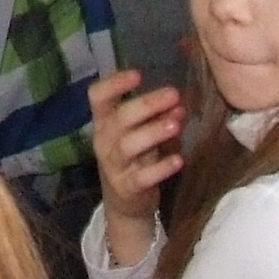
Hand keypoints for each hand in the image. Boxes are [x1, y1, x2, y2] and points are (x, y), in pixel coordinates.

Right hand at [88, 69, 186, 266]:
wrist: (125, 203)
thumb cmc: (135, 157)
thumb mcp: (141, 133)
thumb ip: (157, 116)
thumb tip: (179, 102)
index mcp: (104, 121)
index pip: (98, 96)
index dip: (115, 83)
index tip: (138, 74)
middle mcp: (104, 140)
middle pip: (120, 118)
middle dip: (147, 105)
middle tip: (174, 94)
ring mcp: (113, 165)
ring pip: (129, 145)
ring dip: (153, 132)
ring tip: (176, 124)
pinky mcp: (127, 188)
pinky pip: (142, 176)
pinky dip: (161, 167)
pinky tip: (178, 160)